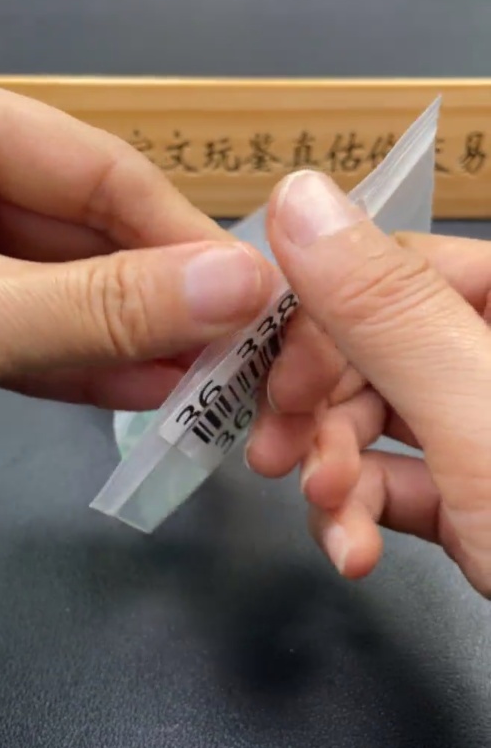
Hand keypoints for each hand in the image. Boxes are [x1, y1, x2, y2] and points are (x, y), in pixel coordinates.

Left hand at [0, 77, 273, 407]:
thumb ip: (96, 304)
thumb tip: (240, 288)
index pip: (103, 169)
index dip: (185, 240)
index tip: (255, 300)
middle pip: (88, 231)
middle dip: (159, 304)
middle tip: (237, 356)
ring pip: (61, 287)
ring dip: (128, 342)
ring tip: (201, 383)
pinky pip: (22, 327)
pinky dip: (76, 363)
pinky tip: (142, 389)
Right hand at [247, 170, 490, 597]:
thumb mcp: (481, 414)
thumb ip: (389, 311)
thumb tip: (301, 199)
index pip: (399, 266)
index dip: (323, 317)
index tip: (277, 376)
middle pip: (377, 348)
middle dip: (322, 409)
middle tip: (278, 453)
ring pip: (379, 419)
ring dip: (336, 470)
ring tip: (331, 516)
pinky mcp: (478, 493)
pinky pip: (402, 481)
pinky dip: (365, 513)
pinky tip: (352, 549)